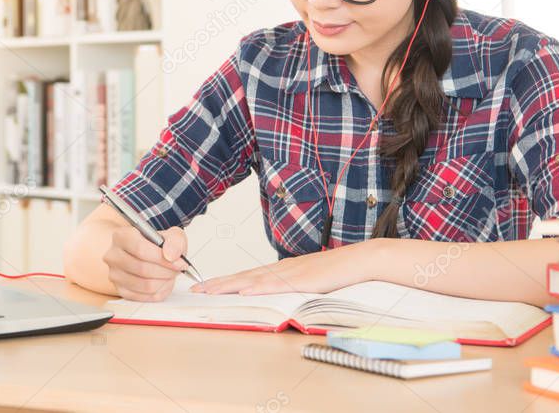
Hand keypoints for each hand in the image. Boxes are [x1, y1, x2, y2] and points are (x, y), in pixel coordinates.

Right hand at [103, 225, 188, 301]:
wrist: (146, 253)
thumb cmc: (156, 244)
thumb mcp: (170, 235)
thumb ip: (174, 241)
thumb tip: (171, 255)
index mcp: (121, 236)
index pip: (140, 249)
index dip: (163, 258)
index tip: (179, 262)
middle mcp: (113, 255)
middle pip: (143, 269)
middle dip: (167, 271)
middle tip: (178, 269)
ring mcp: (115, 275)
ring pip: (146, 285)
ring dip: (165, 282)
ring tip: (171, 274)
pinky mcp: (121, 290)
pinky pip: (145, 297)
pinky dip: (160, 291)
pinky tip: (164, 282)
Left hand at [191, 239, 379, 294]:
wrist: (361, 260)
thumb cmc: (338, 272)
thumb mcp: (309, 282)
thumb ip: (291, 288)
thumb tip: (274, 298)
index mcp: (282, 270)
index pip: (247, 276)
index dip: (225, 282)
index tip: (205, 287)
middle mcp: (282, 269)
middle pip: (244, 276)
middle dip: (218, 284)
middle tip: (196, 290)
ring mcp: (292, 273)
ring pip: (255, 279)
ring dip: (231, 285)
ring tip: (211, 291)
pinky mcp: (304, 279)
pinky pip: (278, 284)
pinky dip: (259, 287)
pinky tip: (245, 290)